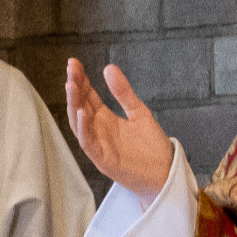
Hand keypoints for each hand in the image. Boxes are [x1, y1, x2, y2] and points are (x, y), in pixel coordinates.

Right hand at [64, 58, 171, 198]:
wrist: (165, 173)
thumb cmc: (151, 147)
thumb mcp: (138, 112)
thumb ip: (123, 92)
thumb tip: (109, 68)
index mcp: (105, 119)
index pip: (88, 96)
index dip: (81, 79)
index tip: (74, 63)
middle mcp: (98, 130)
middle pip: (80, 106)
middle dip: (74, 86)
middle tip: (71, 68)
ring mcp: (99, 145)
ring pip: (79, 124)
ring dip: (74, 105)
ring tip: (71, 85)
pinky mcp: (103, 160)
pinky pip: (89, 144)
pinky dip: (84, 129)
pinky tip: (83, 113)